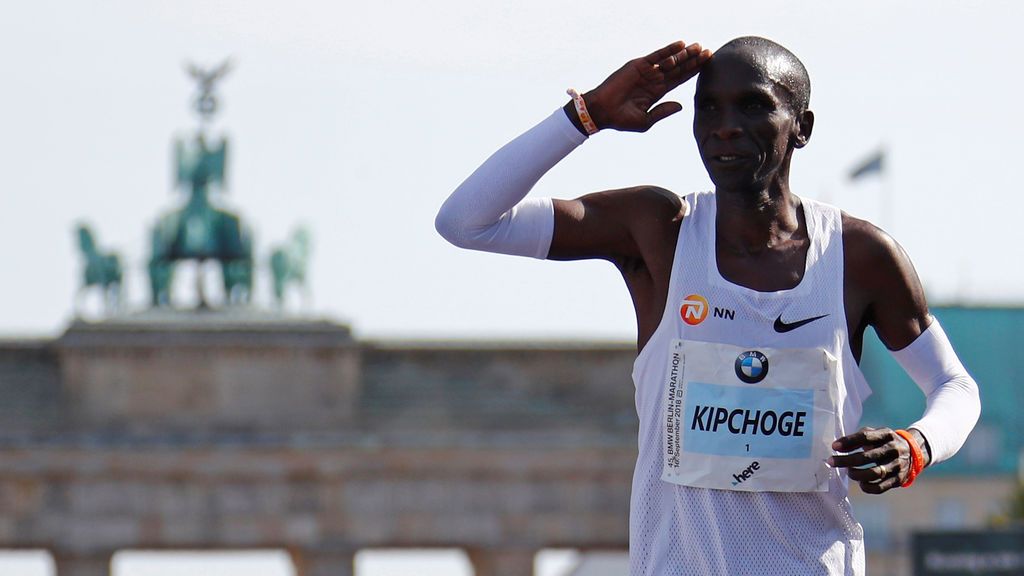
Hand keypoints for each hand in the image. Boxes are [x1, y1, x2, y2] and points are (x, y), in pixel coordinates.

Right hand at [582, 41, 710, 132]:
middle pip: (678, 68)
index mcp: (657, 92)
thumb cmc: (621, 120)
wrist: (602, 112)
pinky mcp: (638, 66)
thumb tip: (681, 106)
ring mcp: (647, 72)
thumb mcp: (645, 120)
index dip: (693, 72)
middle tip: (708, 52)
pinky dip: (668, 50)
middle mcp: (654, 80)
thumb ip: (663, 111)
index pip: (679, 79)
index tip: (707, 65)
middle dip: (693, 60)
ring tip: (698, 47)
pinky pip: (656, 56)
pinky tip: (680, 45)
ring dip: (684, 54)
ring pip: (670, 61)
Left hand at [829, 426, 927, 493]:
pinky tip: (860, 483)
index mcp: (887, 435)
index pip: (866, 437)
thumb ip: (858, 438)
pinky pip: (881, 487)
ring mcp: (898, 465)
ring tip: (849, 472)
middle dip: (846, 460)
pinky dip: (867, 487)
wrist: (914, 453)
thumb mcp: (875, 434)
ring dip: (857, 474)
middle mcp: (894, 449)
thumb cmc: (884, 443)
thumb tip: (837, 446)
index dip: (849, 442)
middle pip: (867, 457)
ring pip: (874, 473)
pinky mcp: (899, 480)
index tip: (834, 447)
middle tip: (831, 462)